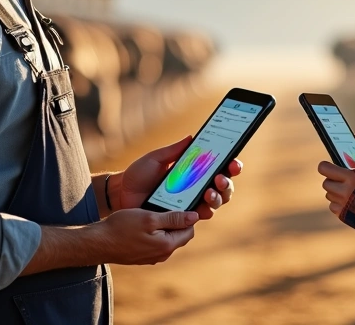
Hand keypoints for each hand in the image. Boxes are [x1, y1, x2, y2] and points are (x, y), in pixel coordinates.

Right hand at [95, 209, 197, 264]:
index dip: (187, 216)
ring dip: (164, 227)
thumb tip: (195, 217)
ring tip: (152, 213)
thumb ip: (174, 218)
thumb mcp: (150, 217)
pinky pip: (155, 243)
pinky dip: (154, 233)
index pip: (189, 230)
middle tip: (164, 206)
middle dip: (176, 221)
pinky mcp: (143, 256)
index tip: (178, 203)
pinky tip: (143, 223)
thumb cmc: (122, 227)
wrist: (98, 243)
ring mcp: (152, 257)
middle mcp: (162, 255)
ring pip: (167, 239)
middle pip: (179, 235)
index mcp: (167, 245)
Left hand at [113, 136, 242, 218]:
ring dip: (218, 197)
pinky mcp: (183, 217)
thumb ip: (174, 150)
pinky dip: (205, 212)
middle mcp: (197, 187)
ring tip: (209, 192)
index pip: (219, 167)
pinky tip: (202, 208)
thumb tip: (192, 137)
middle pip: (224, 186)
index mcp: (193, 171)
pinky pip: (200, 217)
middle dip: (227, 183)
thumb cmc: (139, 175)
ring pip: (217, 202)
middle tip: (220, 179)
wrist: (122, 195)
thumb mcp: (156, 159)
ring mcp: (191, 203)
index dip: (231, 165)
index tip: (233, 162)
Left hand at [319, 158, 354, 215]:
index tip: (328, 166)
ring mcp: (342, 204)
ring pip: (329, 195)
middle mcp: (343, 191)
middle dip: (332, 181)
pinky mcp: (342, 214)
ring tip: (349, 192)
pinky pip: (333, 206)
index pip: (324, 168)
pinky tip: (350, 201)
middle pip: (326, 183)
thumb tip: (347, 152)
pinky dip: (339, 203)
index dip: (325, 167)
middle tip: (342, 180)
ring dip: (336, 192)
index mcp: (350, 177)